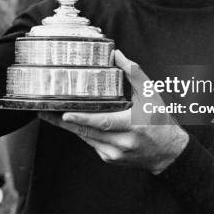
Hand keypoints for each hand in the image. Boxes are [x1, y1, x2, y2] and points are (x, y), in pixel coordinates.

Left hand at [39, 50, 188, 174]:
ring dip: (70, 127)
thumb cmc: (160, 121)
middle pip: (87, 132)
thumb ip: (134, 73)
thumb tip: (117, 54)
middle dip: (64, 121)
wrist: (168, 153)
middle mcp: (122, 142)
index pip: (102, 122)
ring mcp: (114, 153)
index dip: (82, 118)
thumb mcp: (150, 95)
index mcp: (132, 125)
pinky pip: (91, 143)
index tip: (65, 113)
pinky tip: (74, 123)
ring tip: (51, 115)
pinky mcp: (110, 158)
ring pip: (86, 138)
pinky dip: (83, 132)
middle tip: (45, 112)